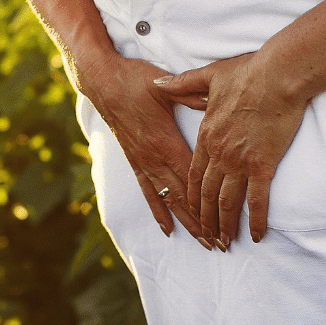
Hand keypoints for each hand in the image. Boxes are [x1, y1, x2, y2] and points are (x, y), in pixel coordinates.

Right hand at [79, 53, 208, 245]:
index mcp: (166, 141)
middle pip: (183, 197)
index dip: (209, 203)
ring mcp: (143, 162)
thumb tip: (218, 99)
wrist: (101, 81)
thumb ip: (193, 96)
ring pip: (168, 200)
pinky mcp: (134, 161)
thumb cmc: (135, 79)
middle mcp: (154, 158)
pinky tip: (167, 229)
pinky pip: (147, 193)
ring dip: (186, 223)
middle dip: (203, 222)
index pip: (192, 180)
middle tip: (221, 244)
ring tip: (202, 242)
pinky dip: (159, 212)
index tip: (224, 222)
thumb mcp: (166, 85)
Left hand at [154, 51, 306, 244]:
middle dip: (205, 219)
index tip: (191, 212)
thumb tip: (157, 83)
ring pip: (227, 201)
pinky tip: (257, 235)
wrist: (277, 76)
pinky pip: (257, 199)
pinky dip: (256, 219)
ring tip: (225, 242)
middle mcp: (219, 153)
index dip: (191, 197)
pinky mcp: (263, 164)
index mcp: (206, 135)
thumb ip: (182, 84)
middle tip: (207, 238)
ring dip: (225, 224)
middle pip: (208, 194)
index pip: (193, 174)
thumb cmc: (247, 73)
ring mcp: (240, 161)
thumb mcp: (208, 76)